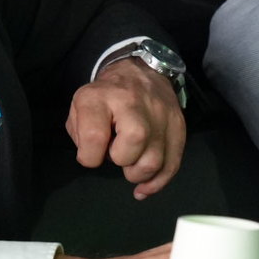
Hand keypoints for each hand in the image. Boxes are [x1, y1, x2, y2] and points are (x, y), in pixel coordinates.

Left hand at [66, 57, 185, 197]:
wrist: (140, 71)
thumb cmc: (105, 96)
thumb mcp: (80, 106)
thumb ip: (80, 134)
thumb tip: (96, 158)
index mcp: (102, 98)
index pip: (95, 136)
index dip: (89, 156)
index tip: (90, 154)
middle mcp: (134, 104)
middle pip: (134, 142)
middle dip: (122, 160)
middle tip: (116, 155)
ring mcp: (160, 114)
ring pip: (155, 159)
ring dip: (139, 173)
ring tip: (131, 166)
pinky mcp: (178, 125)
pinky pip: (173, 163)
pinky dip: (158, 181)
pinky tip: (145, 187)